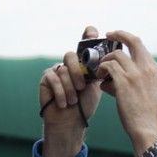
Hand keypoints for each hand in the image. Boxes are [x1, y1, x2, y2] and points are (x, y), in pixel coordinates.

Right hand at [39, 26, 102, 156]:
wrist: (71, 122)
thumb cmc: (85, 104)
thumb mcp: (96, 86)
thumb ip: (100, 71)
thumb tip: (110, 59)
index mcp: (84, 62)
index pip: (86, 40)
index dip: (89, 34)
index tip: (93, 34)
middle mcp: (70, 63)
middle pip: (72, 55)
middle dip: (78, 72)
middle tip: (82, 87)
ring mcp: (57, 69)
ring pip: (63, 69)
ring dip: (70, 87)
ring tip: (74, 100)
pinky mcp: (46, 78)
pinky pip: (53, 78)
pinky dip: (60, 91)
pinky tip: (64, 103)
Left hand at [94, 31, 156, 156]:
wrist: (148, 129)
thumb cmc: (145, 115)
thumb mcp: (147, 92)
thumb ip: (133, 80)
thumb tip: (110, 77)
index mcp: (155, 70)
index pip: (141, 46)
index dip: (127, 40)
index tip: (118, 39)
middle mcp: (147, 68)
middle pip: (132, 40)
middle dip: (118, 34)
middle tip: (108, 35)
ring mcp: (136, 74)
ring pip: (116, 55)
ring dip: (105, 61)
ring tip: (101, 72)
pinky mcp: (124, 82)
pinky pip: (108, 66)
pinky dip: (101, 70)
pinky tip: (100, 80)